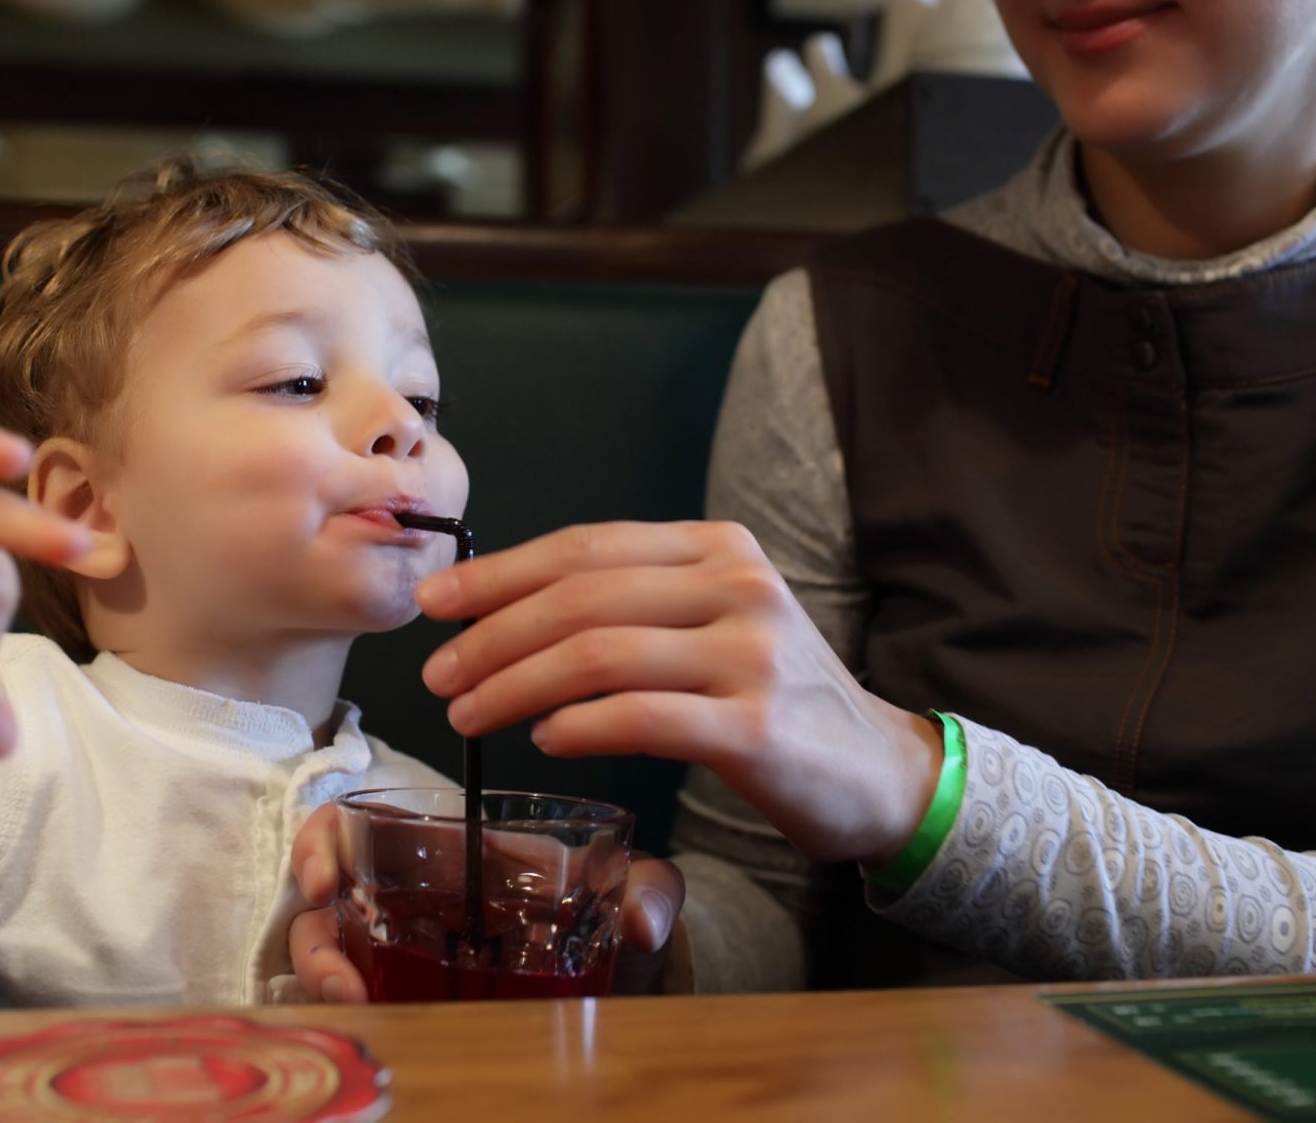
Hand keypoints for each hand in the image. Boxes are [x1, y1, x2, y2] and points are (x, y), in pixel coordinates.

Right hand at [285, 802, 686, 1002]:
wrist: (629, 972)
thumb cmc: (614, 910)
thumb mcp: (636, 886)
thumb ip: (649, 890)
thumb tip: (641, 922)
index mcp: (452, 848)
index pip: (362, 823)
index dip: (323, 842)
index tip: (324, 882)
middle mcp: (415, 892)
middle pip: (328, 896)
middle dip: (314, 934)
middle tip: (338, 975)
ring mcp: (406, 946)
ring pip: (331, 949)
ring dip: (327, 977)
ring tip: (356, 1002)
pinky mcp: (411, 994)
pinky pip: (360, 993)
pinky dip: (350, 1005)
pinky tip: (374, 1020)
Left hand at [414, 521, 942, 865]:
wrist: (878, 769)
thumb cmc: (772, 697)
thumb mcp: (715, 621)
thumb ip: (634, 604)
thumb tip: (506, 612)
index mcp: (718, 548)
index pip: (587, 546)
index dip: (500, 573)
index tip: (436, 603)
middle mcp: (738, 585)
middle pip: (581, 598)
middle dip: (492, 634)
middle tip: (438, 672)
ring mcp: (751, 653)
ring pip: (598, 655)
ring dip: (515, 685)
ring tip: (468, 713)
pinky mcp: (755, 727)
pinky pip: (640, 718)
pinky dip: (579, 727)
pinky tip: (544, 739)